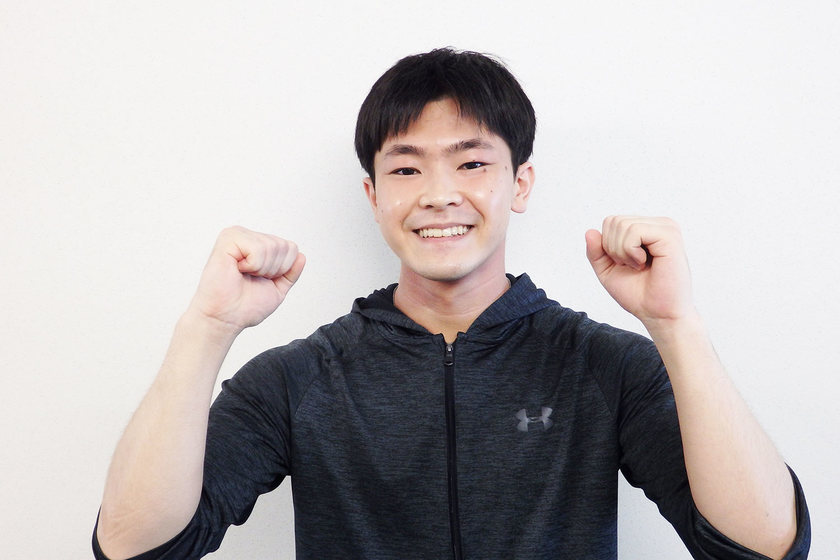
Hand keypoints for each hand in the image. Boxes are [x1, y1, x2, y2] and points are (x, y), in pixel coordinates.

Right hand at [187, 226, 305, 331]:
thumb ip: (290, 273)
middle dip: (273, 269)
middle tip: (251, 278)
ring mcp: (238, 235)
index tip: (262, 279)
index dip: (283, 270)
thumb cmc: (245, 306)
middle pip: (284, 246)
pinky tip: (237, 269)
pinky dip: (252, 265)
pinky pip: (258, 249)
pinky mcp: (228, 238)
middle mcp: (249, 236)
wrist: (225, 318)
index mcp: (259, 246)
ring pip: (272, 246)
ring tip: (243, 274)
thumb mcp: (277, 289)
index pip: (291, 248)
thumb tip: (301, 255)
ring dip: (261, 268)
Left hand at [585, 216, 693, 326]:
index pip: (611, 222)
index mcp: (646, 229)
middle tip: (633, 267)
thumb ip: (596, 252)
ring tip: (639, 266)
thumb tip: (589, 231)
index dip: (607, 246)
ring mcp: (666, 228)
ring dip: (622, 252)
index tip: (625, 264)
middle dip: (613, 249)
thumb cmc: (638, 294)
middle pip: (613, 221)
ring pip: (622, 225)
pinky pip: (635, 231)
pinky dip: (630, 251)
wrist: (658, 315)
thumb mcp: (607, 271)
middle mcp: (657, 224)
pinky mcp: (670, 236)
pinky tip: (643, 263)